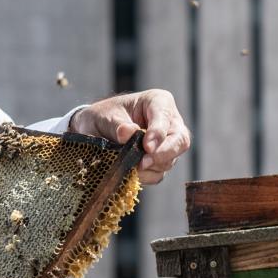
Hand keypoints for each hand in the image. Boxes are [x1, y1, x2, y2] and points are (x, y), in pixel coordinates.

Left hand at [69, 90, 190, 184]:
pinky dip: (146, 176)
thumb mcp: (105, 116)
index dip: (158, 133)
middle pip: (180, 140)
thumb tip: (127, 134)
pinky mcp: (161, 161)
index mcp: (158, 101)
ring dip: (150, 167)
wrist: (98, 130)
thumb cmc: (104, 116)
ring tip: (129, 166)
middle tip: (142, 163)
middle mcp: (169, 122)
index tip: (147, 147)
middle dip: (162, 154)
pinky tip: (131, 172)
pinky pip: (160, 173)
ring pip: (171, 160)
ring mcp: (168, 143)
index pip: (165, 116)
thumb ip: (116, 125)